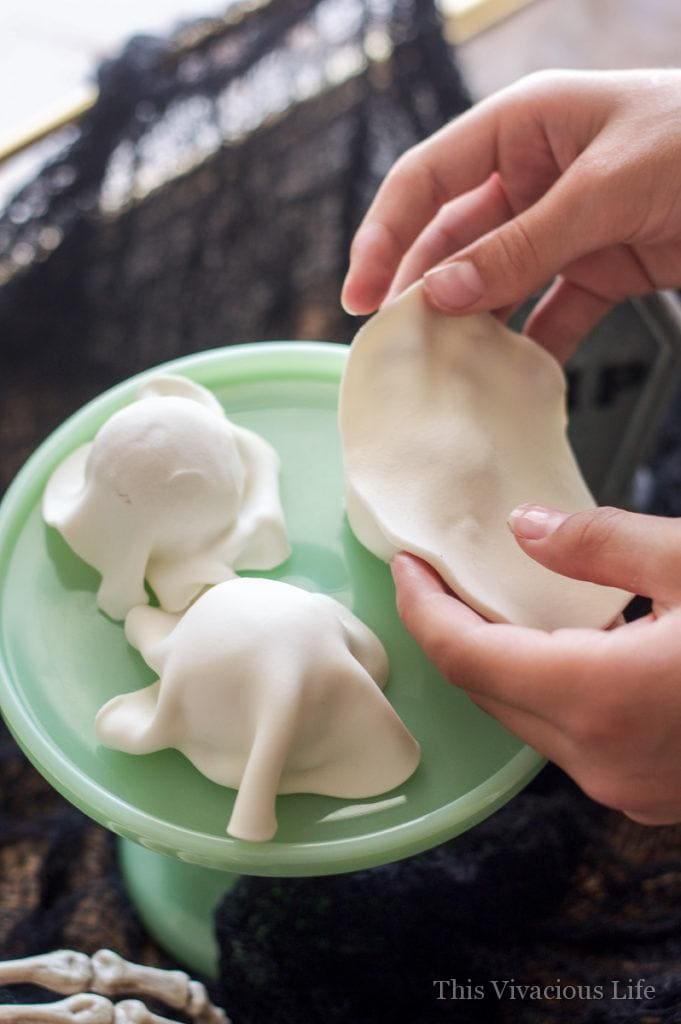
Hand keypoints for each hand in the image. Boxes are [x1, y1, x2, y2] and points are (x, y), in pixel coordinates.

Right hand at [342, 69, 680, 360]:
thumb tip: (443, 293)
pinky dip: (532, 348)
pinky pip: (551, 313)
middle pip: (453, 239)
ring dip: (472, 327)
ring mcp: (565, 225)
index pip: (426, 181)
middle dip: (422, 292)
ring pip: (497, 282)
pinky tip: (512, 382)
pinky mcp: (601, 267)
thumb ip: (523, 243)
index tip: (360, 298)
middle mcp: (532, 175)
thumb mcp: (605, 188)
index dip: (384, 237)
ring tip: (443, 375)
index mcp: (521, 128)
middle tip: (395, 351)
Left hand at [392, 504, 680, 824]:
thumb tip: (525, 529)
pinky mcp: (645, 793)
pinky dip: (550, 692)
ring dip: (503, 663)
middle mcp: (602, 759)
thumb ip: (601, 544)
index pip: (466, 657)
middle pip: (487, 690)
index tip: (407, 567)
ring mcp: (625, 786)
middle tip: (444, 575)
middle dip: (454, 630)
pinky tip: (568, 647)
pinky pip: (567, 738)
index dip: (423, 609)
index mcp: (604, 698)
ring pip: (525, 719)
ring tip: (500, 603)